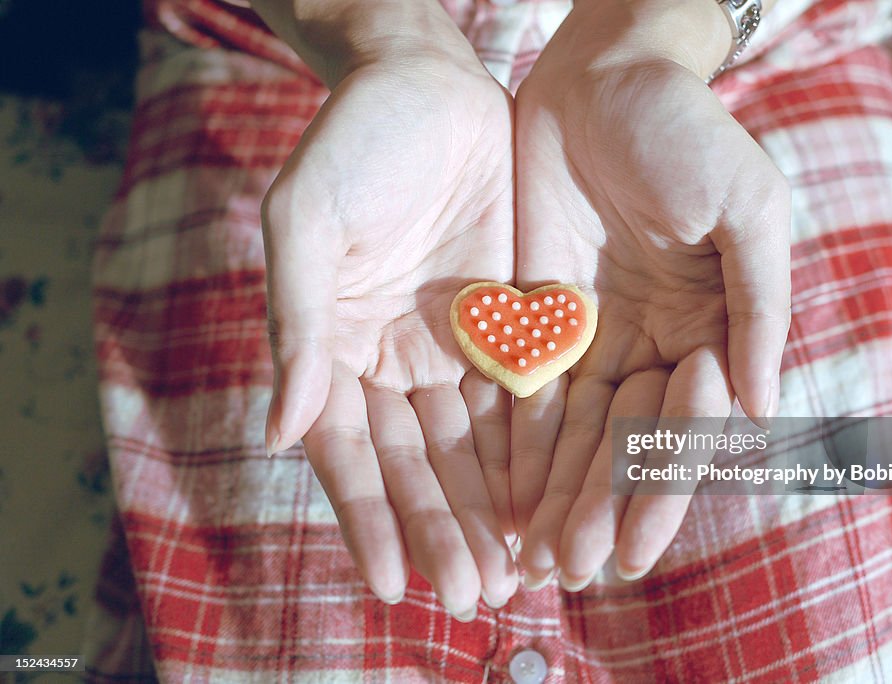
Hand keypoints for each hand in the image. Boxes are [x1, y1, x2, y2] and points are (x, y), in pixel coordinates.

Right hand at [261, 38, 517, 617]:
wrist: (429, 82)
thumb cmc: (352, 140)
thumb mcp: (306, 219)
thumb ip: (296, 322)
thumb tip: (281, 431)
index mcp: (334, 346)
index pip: (349, 452)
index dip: (369, 518)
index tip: (394, 583)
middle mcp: (391, 360)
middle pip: (418, 463)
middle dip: (442, 529)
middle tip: (471, 596)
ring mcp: (453, 345)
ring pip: (473, 445)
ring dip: (490, 509)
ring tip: (512, 573)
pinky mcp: (511, 322)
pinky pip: (524, 398)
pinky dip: (534, 452)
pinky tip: (550, 501)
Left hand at [510, 0, 790, 588]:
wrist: (606, 75)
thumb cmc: (689, 130)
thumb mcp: (748, 209)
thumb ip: (759, 307)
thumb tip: (762, 410)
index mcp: (712, 329)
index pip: (686, 429)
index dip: (661, 492)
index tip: (633, 553)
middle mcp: (652, 345)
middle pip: (624, 444)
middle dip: (598, 508)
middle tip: (570, 571)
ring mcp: (592, 335)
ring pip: (572, 432)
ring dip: (552, 494)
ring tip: (531, 557)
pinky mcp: (536, 315)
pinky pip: (523, 389)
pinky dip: (513, 443)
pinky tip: (499, 495)